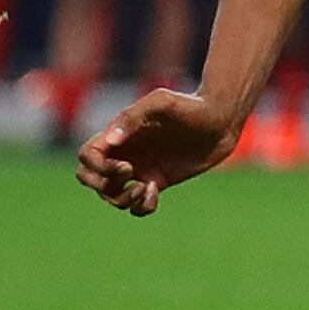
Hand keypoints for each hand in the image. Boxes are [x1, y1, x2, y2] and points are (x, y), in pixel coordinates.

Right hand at [75, 89, 241, 216]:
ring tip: (146, 189)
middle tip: (130, 176)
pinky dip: (140, 206)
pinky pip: (136, 205)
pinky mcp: (157, 181)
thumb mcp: (162, 103)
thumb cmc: (191, 105)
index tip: (125, 166)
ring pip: (110, 196)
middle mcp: (125, 152)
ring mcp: (140, 168)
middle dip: (102, 186)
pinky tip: (155, 192)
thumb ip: (134, 117)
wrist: (222, 120)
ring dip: (121, 200)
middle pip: (90, 178)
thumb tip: (110, 141)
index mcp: (119, 134)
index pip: (86, 156)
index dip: (96, 167)